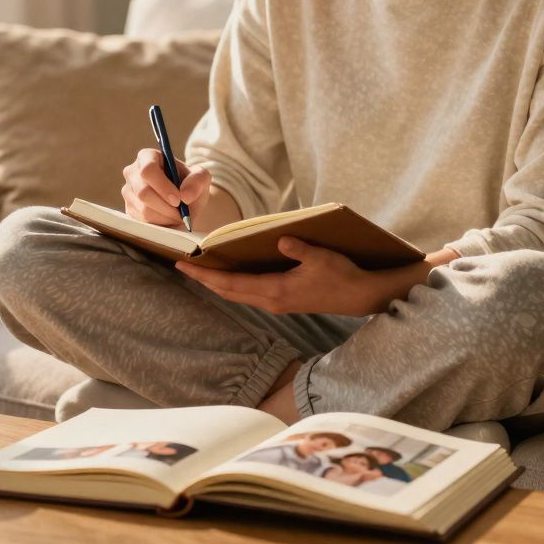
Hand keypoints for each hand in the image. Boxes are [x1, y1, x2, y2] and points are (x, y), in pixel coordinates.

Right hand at [121, 148, 211, 226]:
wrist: (184, 201)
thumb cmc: (190, 184)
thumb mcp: (201, 177)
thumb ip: (197, 181)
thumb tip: (185, 195)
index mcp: (148, 157)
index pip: (148, 170)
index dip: (162, 186)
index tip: (178, 200)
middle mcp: (132, 172)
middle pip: (143, 192)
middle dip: (165, 206)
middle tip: (181, 213)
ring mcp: (128, 191)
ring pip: (143, 209)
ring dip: (165, 216)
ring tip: (178, 215)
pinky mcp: (128, 208)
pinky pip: (142, 220)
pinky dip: (160, 223)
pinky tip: (169, 218)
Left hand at [176, 236, 391, 316]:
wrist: (359, 296)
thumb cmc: (341, 275)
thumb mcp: (321, 257)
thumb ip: (299, 248)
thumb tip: (279, 239)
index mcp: (275, 290)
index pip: (230, 283)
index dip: (205, 275)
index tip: (184, 266)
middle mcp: (271, 301)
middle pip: (228, 292)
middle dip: (204, 280)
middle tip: (184, 266)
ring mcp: (276, 304)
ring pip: (237, 295)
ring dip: (217, 284)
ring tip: (201, 270)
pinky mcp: (282, 302)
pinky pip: (248, 295)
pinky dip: (233, 285)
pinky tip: (229, 276)